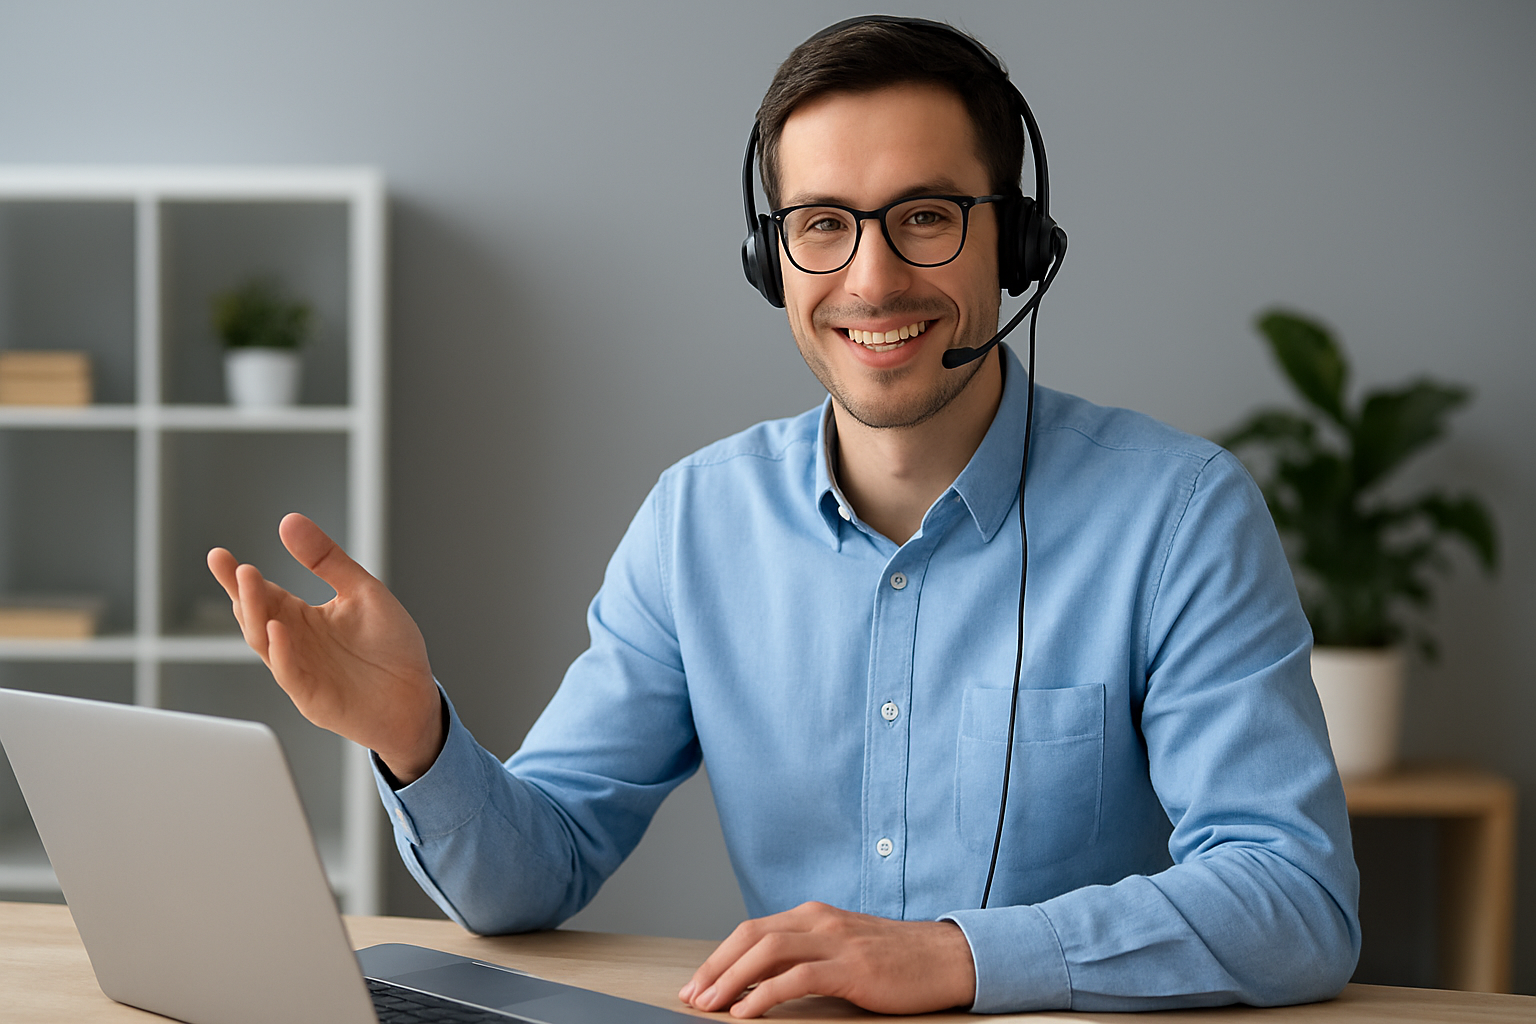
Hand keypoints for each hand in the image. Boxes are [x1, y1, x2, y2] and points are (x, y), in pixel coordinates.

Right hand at [207, 512, 443, 782]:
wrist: (415, 698)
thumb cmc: (391, 649)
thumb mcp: (363, 591)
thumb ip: (327, 559)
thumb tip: (291, 522)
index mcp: (304, 619)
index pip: (264, 593)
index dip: (239, 577)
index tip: (219, 556)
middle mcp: (295, 643)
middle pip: (257, 616)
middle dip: (243, 591)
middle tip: (232, 566)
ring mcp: (300, 670)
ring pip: (265, 642)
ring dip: (256, 614)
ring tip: (251, 584)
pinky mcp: (312, 696)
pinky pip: (290, 673)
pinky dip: (282, 652)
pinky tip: (277, 631)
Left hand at [677, 901, 974, 1017]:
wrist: (947, 958)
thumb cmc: (896, 960)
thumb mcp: (843, 950)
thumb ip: (807, 956)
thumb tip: (761, 981)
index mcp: (814, 915)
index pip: (752, 930)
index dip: (720, 956)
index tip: (698, 983)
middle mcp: (819, 920)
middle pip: (751, 936)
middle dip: (715, 967)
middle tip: (691, 996)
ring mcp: (835, 941)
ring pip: (767, 952)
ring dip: (730, 980)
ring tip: (709, 1005)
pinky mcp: (851, 966)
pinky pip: (796, 978)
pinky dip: (764, 994)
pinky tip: (746, 1012)